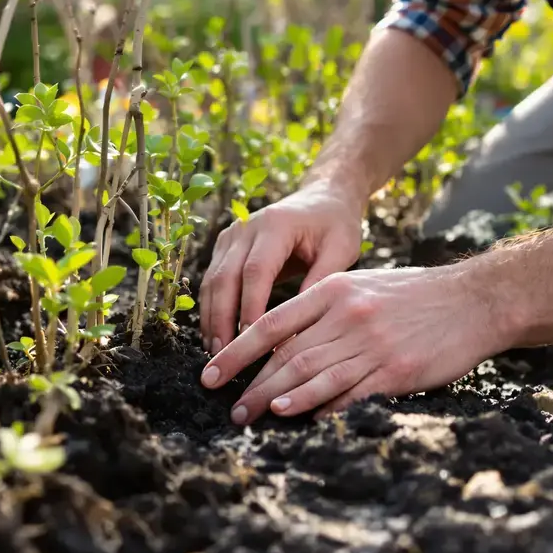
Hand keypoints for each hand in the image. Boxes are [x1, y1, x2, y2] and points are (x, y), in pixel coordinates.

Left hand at [198, 265, 511, 424]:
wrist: (474, 300)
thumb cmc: (414, 294)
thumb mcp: (361, 286)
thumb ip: (321, 308)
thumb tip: (279, 340)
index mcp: (332, 292)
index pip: (270, 323)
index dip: (236, 351)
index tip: (210, 372)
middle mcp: (346, 316)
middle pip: (286, 356)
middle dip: (250, 385)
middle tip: (229, 408)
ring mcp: (371, 345)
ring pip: (311, 376)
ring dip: (276, 400)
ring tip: (251, 417)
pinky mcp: (394, 371)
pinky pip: (348, 394)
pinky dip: (319, 407)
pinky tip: (297, 417)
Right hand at [199, 183, 364, 354]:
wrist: (322, 198)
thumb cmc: (335, 226)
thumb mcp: (340, 250)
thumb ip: (320, 283)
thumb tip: (299, 328)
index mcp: (276, 225)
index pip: (256, 271)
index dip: (250, 307)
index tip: (253, 341)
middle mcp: (246, 227)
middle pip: (225, 277)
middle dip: (222, 319)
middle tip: (225, 355)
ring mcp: (232, 235)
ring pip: (213, 280)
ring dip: (212, 317)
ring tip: (218, 353)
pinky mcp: (226, 245)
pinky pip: (213, 279)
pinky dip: (212, 308)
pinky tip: (217, 335)